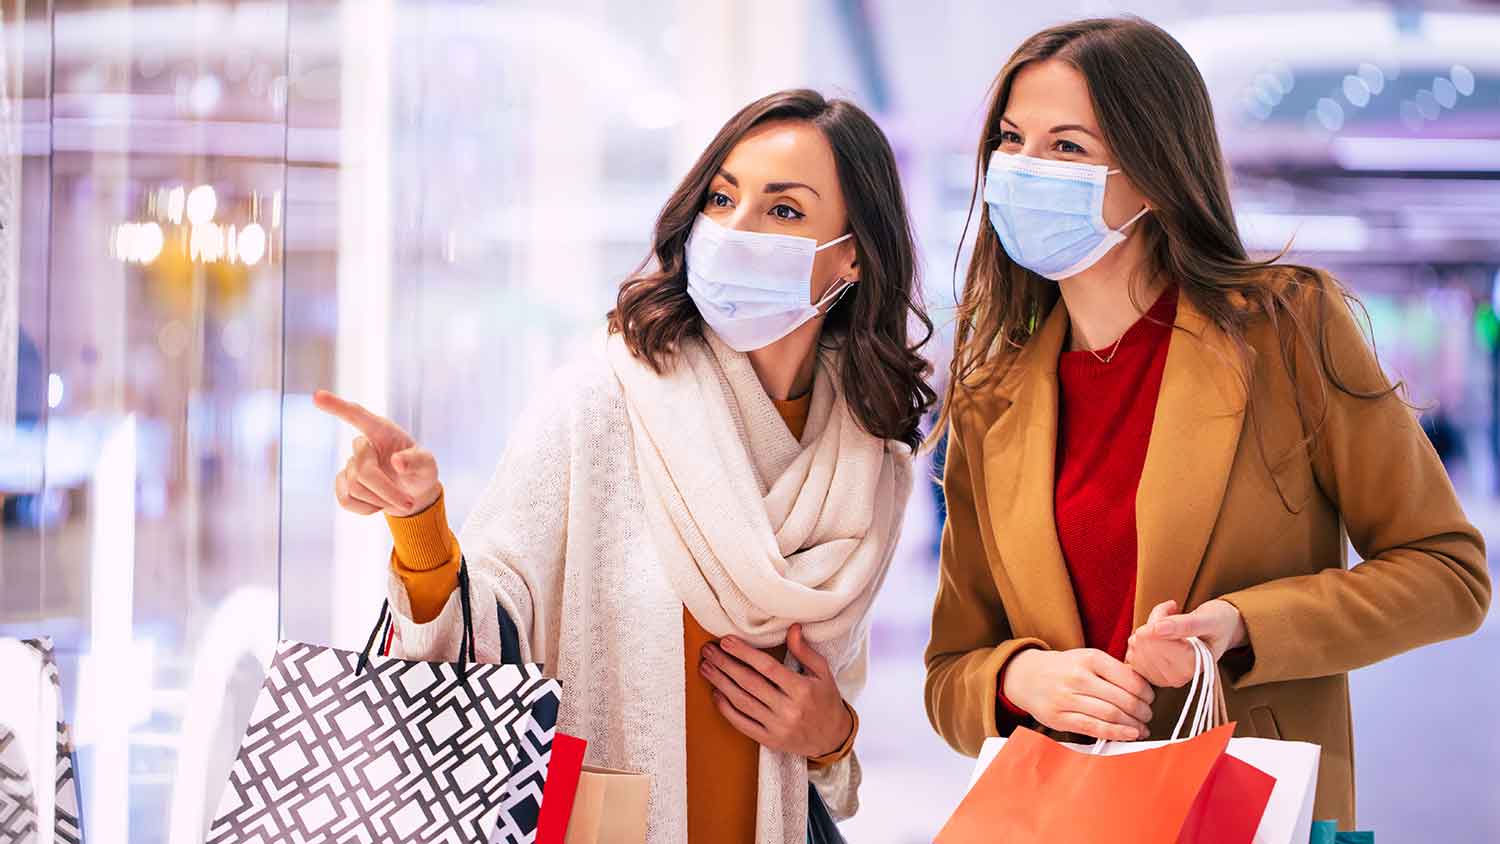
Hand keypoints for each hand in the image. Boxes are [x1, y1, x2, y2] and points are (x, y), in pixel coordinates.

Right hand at [314, 390, 440, 517]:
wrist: (412, 492)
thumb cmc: (420, 471)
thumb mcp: (428, 466)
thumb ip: (417, 462)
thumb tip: (398, 462)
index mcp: (382, 431)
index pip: (357, 415)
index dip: (337, 406)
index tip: (317, 396)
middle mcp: (363, 445)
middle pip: (364, 471)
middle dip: (387, 491)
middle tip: (408, 503)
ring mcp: (351, 464)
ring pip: (355, 488)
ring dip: (380, 500)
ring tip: (397, 500)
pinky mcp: (343, 483)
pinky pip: (346, 500)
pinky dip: (366, 508)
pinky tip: (378, 503)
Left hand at [699, 624, 853, 758]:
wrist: (833, 738)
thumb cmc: (827, 700)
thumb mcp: (823, 673)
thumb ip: (805, 651)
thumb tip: (792, 627)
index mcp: (802, 689)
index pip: (767, 667)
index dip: (744, 653)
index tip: (726, 641)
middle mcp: (788, 709)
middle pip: (749, 683)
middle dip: (725, 664)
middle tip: (707, 651)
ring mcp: (777, 727)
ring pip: (742, 702)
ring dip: (720, 683)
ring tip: (705, 668)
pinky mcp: (769, 740)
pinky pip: (742, 723)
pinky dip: (726, 709)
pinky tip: (716, 694)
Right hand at [1001, 648, 1155, 741]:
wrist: (1026, 676)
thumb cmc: (1064, 668)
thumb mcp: (1087, 658)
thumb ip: (1113, 671)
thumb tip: (1143, 689)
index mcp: (1090, 658)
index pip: (1129, 679)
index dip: (1146, 693)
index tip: (1150, 698)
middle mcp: (1078, 677)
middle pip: (1123, 700)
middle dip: (1142, 712)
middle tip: (1148, 715)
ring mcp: (1067, 698)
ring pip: (1111, 715)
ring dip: (1133, 725)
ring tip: (1141, 728)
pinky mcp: (1060, 718)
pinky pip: (1094, 728)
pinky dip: (1116, 733)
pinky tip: (1129, 734)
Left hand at [1125, 599, 1248, 688]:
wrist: (1220, 630)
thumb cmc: (1218, 622)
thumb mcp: (1207, 619)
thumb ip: (1184, 625)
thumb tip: (1155, 629)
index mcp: (1193, 667)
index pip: (1157, 641)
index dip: (1158, 619)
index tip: (1173, 607)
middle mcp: (1177, 678)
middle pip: (1145, 643)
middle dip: (1153, 622)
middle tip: (1171, 611)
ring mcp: (1163, 678)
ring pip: (1136, 647)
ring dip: (1147, 629)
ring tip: (1167, 622)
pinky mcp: (1152, 675)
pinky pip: (1131, 653)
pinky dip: (1140, 639)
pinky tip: (1156, 634)